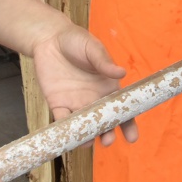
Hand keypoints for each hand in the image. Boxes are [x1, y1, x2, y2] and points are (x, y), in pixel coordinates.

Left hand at [31, 22, 138, 145]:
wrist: (50, 39)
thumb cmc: (76, 41)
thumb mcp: (93, 49)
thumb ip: (104, 62)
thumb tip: (121, 74)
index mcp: (108, 87)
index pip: (121, 109)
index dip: (128, 124)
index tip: (132, 138)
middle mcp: (94, 100)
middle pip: (104, 123)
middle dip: (107, 134)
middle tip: (107, 140)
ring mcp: (76, 104)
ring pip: (84, 126)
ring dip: (86, 137)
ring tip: (87, 142)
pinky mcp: (58, 104)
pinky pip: (62, 121)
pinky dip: (64, 130)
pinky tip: (67, 136)